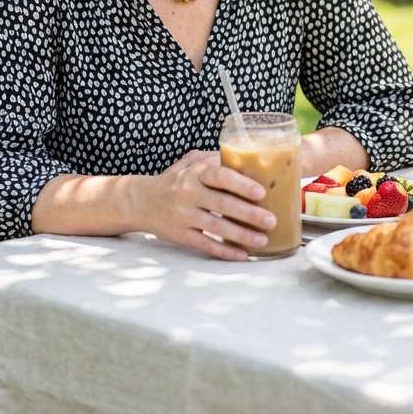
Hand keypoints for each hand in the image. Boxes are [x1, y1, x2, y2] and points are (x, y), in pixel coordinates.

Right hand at [144, 149, 276, 260]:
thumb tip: (247, 159)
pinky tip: (242, 254)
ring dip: (242, 235)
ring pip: (217, 227)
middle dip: (249, 214)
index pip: (219, 176)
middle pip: (222, 204)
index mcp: (194, 173)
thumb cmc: (174, 181)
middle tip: (271, 220)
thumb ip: (214, 160)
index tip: (261, 192)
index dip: (241, 184)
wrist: (141, 201)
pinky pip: (206, 245)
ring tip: (262, 239)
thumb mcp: (190, 164)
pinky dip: (225, 251)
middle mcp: (188, 193)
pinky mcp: (181, 236)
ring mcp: (184, 216)